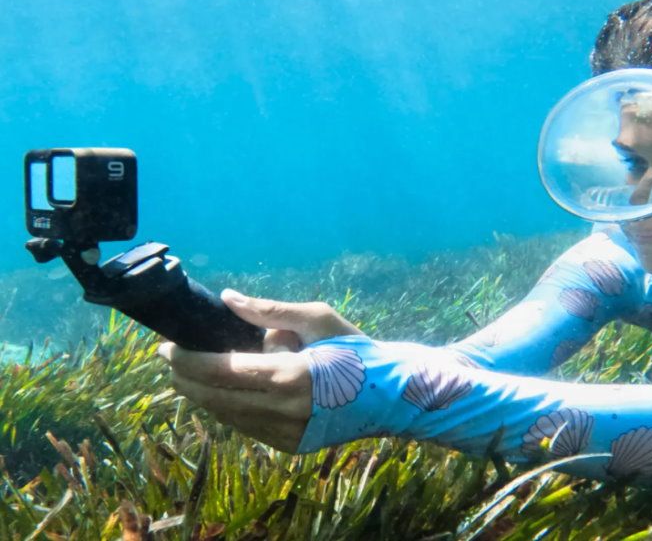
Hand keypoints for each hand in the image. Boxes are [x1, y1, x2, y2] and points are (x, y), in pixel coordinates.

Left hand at [157, 289, 363, 450]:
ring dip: (205, 396)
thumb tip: (229, 298)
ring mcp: (288, 434)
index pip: (221, 371)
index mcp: (290, 375)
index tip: (167, 348)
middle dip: (187, 379)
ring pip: (228, 416)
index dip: (187, 360)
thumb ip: (270, 310)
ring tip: (192, 374)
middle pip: (216, 398)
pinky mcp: (292, 446)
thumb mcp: (317, 318)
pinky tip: (224, 392)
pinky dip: (230, 409)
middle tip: (171, 360)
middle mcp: (284, 410)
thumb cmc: (356, 348)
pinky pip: (248, 427)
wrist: (392, 395)